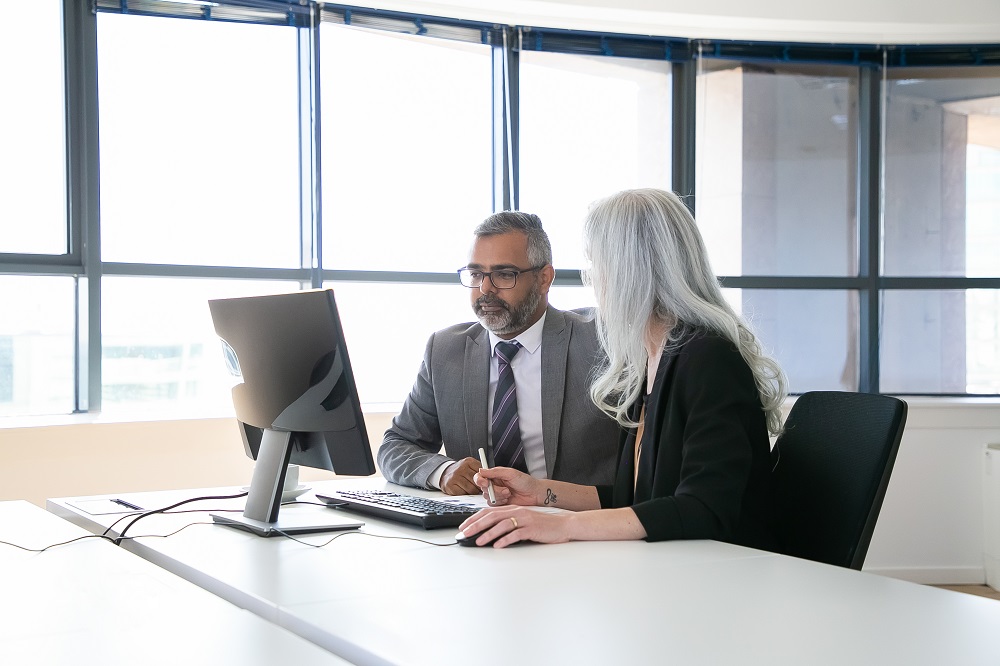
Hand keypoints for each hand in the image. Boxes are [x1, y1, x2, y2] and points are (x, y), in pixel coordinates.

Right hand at [439, 458, 481, 494]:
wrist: (445, 473)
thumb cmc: (462, 471)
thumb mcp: (471, 466)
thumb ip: (480, 471)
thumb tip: (490, 480)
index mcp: (468, 461)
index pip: (482, 473)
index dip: (485, 479)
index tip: (485, 482)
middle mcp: (461, 468)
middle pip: (477, 482)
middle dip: (479, 487)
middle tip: (479, 488)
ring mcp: (454, 477)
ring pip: (471, 489)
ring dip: (473, 492)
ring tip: (470, 488)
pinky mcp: (450, 486)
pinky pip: (463, 494)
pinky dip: (465, 494)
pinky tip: (463, 490)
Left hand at [458, 506, 573, 547]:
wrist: (562, 525)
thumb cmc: (541, 526)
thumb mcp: (522, 521)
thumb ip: (507, 524)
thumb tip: (488, 533)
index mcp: (513, 509)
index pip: (489, 511)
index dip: (475, 518)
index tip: (464, 526)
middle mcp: (517, 512)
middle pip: (492, 516)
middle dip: (476, 525)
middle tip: (465, 533)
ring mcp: (525, 520)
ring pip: (502, 524)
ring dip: (488, 533)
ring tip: (478, 541)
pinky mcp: (532, 529)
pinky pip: (516, 534)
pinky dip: (505, 540)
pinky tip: (497, 545)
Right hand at [474, 466, 539, 505]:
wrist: (534, 494)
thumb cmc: (526, 482)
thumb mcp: (511, 473)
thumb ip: (495, 472)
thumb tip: (481, 470)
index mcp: (495, 475)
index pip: (480, 476)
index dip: (480, 480)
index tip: (485, 483)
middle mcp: (494, 484)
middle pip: (483, 488)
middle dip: (494, 490)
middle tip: (506, 489)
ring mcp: (496, 494)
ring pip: (488, 497)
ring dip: (499, 496)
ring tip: (509, 493)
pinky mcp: (499, 503)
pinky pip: (492, 505)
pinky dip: (500, 502)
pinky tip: (508, 499)